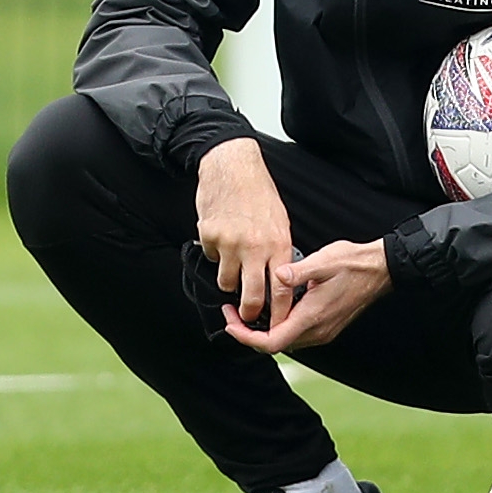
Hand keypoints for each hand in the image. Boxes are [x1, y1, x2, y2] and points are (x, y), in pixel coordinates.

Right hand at [194, 137, 293, 331]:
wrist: (233, 167)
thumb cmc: (259, 194)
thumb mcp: (280, 223)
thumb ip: (279, 252)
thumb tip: (279, 281)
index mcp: (278, 244)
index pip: (282, 290)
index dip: (280, 314)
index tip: (277, 326)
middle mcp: (254, 247)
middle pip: (251, 297)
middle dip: (250, 313)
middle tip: (248, 316)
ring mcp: (229, 243)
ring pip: (226, 282)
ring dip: (229, 278)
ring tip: (233, 260)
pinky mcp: (209, 236)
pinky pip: (211, 258)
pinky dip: (216, 253)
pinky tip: (222, 236)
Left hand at [225, 237, 392, 355]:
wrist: (381, 269)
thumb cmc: (353, 263)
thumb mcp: (323, 261)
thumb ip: (297, 272)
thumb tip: (277, 276)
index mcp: (312, 317)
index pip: (272, 342)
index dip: (246, 337)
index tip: (230, 322)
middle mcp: (318, 330)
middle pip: (275, 345)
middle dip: (248, 334)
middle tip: (231, 314)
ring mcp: (324, 331)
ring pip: (285, 341)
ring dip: (263, 332)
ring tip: (246, 312)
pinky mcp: (327, 326)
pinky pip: (297, 335)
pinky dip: (278, 327)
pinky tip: (272, 309)